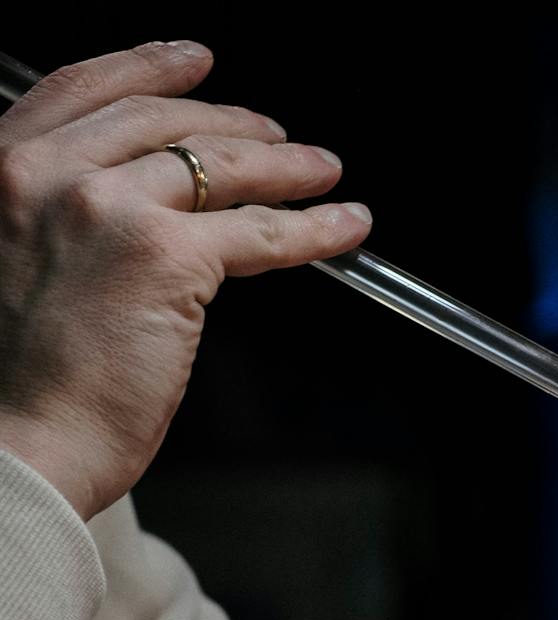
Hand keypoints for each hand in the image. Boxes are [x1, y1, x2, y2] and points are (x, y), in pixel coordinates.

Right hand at [0, 41, 371, 518]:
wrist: (11, 443)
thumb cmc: (12, 379)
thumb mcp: (10, 262)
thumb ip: (55, 217)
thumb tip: (130, 203)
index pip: (82, 90)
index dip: (148, 68)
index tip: (194, 61)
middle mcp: (43, 173)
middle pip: (162, 122)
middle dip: (234, 122)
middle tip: (279, 135)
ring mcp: (108, 207)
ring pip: (219, 168)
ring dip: (286, 166)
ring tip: (325, 170)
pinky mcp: (168, 257)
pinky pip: (262, 230)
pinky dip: (315, 227)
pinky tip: (347, 227)